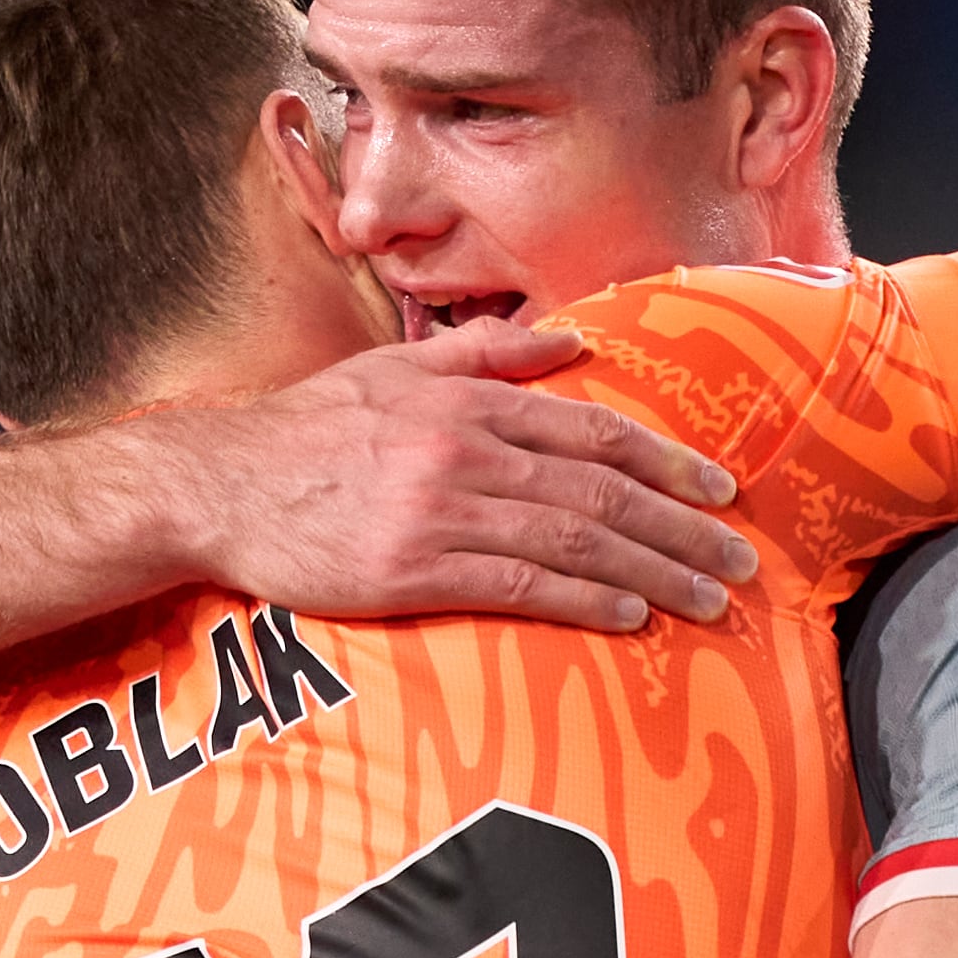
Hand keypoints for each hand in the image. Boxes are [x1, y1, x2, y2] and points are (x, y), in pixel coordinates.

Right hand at [146, 325, 758, 635]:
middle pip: (601, 492)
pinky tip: (631, 616)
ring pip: (574, 541)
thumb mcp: (394, 367)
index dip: (666, 461)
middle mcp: (466, 450)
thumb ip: (486, 353)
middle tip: (740, 558)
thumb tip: (571, 341)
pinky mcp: (414, 570)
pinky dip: (585, 600)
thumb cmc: (306, 431)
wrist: (217, 483)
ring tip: (707, 597)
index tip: (719, 490)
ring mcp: (441, 511)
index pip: (592, 432)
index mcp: (467, 400)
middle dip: (683, 527)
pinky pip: (520, 585)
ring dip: (653, 571)